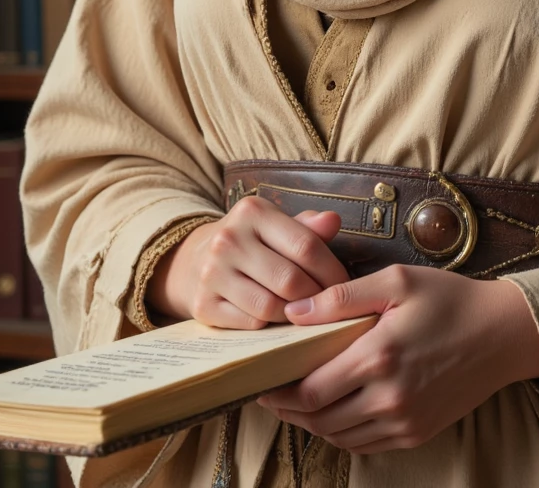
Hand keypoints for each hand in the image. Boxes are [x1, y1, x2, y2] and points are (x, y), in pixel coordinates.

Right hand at [145, 198, 347, 328]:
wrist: (194, 261)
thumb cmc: (250, 243)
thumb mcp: (275, 226)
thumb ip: (307, 228)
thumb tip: (333, 221)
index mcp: (252, 212)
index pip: (305, 245)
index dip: (331, 271)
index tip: (344, 286)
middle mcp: (228, 239)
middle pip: (290, 280)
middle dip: (316, 298)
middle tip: (328, 306)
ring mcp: (212, 273)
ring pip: (270, 306)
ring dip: (294, 315)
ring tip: (305, 314)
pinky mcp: (203, 305)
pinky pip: (249, 323)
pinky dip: (269, 326)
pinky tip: (277, 320)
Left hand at [256, 265, 538, 454]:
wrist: (503, 334)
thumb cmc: (449, 299)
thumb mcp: (396, 281)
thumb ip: (341, 297)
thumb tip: (293, 311)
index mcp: (379, 357)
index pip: (310, 389)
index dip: (278, 390)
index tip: (260, 379)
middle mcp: (389, 398)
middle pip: (319, 419)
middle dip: (289, 409)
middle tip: (270, 392)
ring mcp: (404, 422)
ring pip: (339, 436)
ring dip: (312, 423)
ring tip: (296, 401)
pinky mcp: (417, 434)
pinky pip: (365, 444)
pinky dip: (341, 433)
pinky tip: (333, 412)